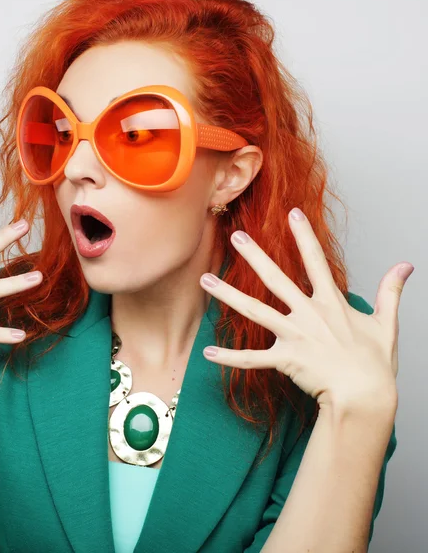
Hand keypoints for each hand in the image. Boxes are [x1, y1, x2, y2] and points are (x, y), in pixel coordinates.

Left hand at [199, 207, 411, 412]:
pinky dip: (229, 357)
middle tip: (235, 236)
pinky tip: (207, 352)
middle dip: (254, 255)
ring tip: (205, 280)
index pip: (315, 261)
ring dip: (228, 295)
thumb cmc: (375, 364)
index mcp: (330, 303)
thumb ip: (391, 291)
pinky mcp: (285, 359)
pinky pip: (252, 358)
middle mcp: (308, 314)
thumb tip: (405, 265)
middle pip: (275, 278)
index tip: (292, 214)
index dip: (304, 236)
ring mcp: (294, 335)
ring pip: (254, 311)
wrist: (365, 397)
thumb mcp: (386, 323)